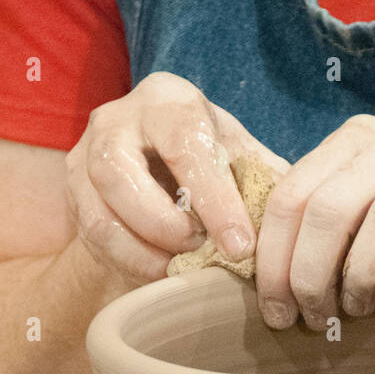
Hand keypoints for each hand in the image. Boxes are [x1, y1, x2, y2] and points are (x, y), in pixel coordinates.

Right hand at [66, 72, 288, 283]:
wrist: (157, 167)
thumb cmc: (212, 162)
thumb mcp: (242, 160)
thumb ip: (266, 182)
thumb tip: (301, 220)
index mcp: (168, 100)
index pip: (185, 143)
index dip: (215, 200)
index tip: (242, 247)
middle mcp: (116, 119)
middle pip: (120, 173)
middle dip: (165, 225)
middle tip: (201, 253)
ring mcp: (85, 157)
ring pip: (99, 213)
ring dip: (144, 251)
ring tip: (182, 268)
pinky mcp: (74, 196)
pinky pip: (94, 239)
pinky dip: (130, 264)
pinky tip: (161, 273)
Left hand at [255, 114, 374, 329]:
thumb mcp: (370, 207)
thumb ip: (325, 223)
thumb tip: (264, 281)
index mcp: (355, 144)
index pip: (292, 195)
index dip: (273, 259)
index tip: (273, 311)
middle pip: (331, 207)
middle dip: (309, 274)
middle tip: (312, 320)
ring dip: (360, 274)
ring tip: (357, 311)